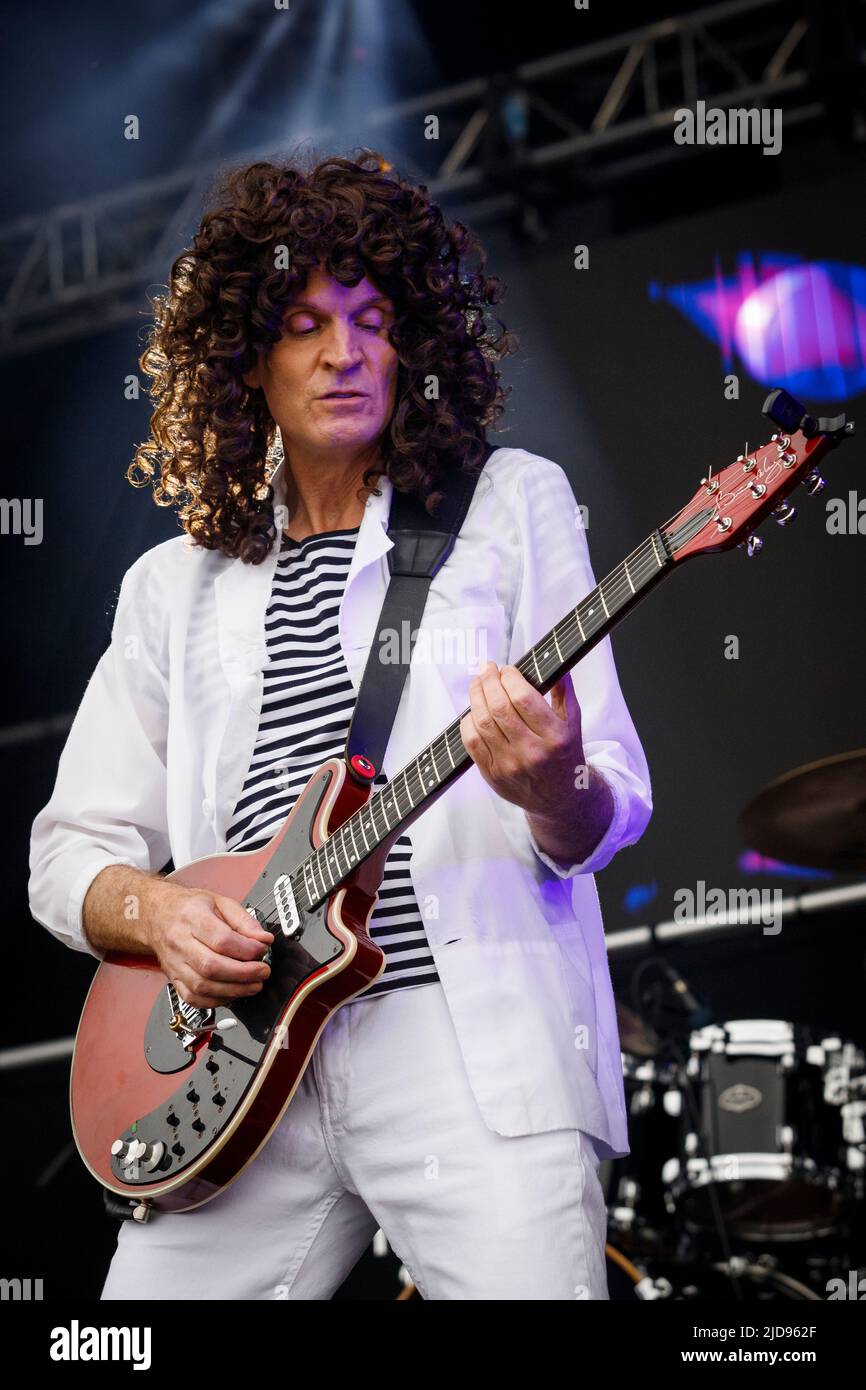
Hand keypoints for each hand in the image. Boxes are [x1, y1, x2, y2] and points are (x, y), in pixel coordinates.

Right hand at [145, 881, 273, 1008]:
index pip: (221, 939)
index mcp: (192, 917)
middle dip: (243, 973)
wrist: (158, 915)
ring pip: (202, 986)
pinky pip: (193, 998)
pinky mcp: (173, 979)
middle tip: (262, 971)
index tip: (262, 950)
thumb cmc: (189, 907)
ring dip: (234, 990)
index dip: (247, 949)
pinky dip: (216, 1000)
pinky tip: (232, 993)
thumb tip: (264, 939)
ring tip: (253, 985)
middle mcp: (179, 941)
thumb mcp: (219, 902)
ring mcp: (174, 963)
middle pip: (212, 966)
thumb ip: (244, 920)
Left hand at [459, 661, 584, 814]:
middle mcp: (532, 752)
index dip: (510, 678)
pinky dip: (468, 722)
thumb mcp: (573, 723)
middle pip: (499, 708)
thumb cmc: (566, 755)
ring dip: (476, 698)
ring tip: (478, 685)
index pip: (523, 698)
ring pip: (482, 723)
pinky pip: (471, 743)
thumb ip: (564, 691)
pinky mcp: (493, 775)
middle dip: (488, 682)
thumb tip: (554, 662)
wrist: (561, 799)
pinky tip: (474, 711)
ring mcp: (510, 765)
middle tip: (487, 670)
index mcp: (555, 736)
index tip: (507, 670)